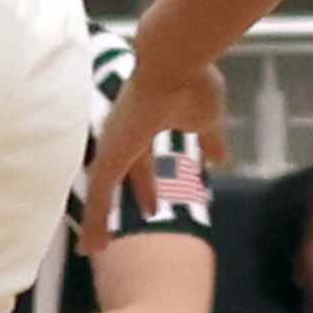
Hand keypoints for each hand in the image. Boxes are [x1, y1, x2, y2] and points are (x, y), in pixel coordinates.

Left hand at [77, 55, 229, 255]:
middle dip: (131, 195)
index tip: (152, 204)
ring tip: (93, 249)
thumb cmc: (193, 84)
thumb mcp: (208, 119)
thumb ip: (211, 140)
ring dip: (98, 220)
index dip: (147, 182)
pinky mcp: (110, 155)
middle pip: (125, 171)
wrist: (176, 63)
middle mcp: (126, 132)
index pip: (143, 159)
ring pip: (101, 189)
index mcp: (148, 122)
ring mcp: (115, 143)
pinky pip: (98, 196)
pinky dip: (94, 223)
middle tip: (135, 218)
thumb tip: (221, 160)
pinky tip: (91, 248)